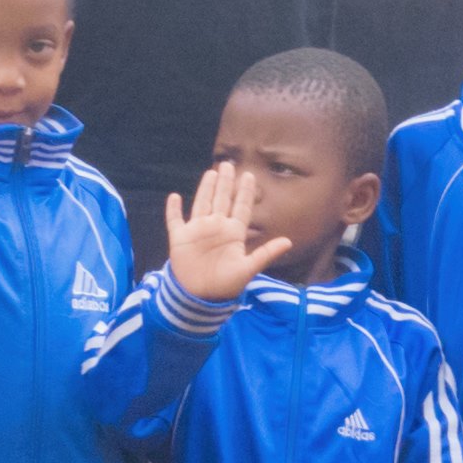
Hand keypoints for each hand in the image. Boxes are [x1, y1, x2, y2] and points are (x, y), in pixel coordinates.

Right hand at [161, 167, 273, 310]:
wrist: (201, 298)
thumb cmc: (226, 285)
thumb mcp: (248, 268)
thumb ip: (266, 253)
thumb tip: (289, 241)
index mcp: (233, 233)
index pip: (241, 207)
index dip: (245, 192)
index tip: (249, 175)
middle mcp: (217, 228)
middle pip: (222, 199)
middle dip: (226, 183)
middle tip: (229, 164)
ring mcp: (198, 231)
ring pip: (202, 203)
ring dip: (206, 188)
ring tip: (211, 172)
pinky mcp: (180, 238)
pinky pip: (175, 220)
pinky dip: (173, 209)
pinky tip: (174, 196)